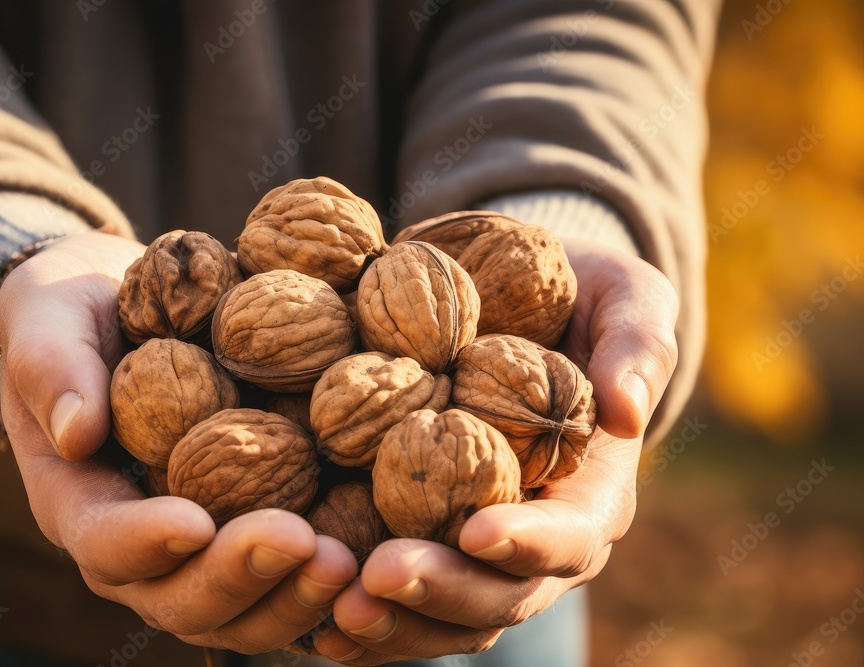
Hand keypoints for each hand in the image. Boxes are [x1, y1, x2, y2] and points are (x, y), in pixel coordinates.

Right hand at [0, 230, 356, 652]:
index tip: (195, 522)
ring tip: (348, 564)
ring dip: (294, 597)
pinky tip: (373, 564)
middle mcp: (140, 545)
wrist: (120, 314)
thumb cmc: (77, 316)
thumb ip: (53, 367)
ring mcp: (199, 551)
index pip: (105, 542)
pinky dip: (325, 589)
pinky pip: (284, 583)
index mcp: (80, 501)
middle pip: (181, 597)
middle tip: (302, 545)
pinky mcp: (249, 535)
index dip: (146, 542)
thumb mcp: (49, 320)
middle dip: (240, 578)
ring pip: (240, 611)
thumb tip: (77, 430)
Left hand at [303, 238, 679, 663]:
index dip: (530, 542)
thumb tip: (627, 410)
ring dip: (393, 623)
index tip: (477, 532)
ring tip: (335, 613)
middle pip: (499, 593)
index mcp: (590, 490)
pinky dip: (361, 616)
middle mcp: (535, 536)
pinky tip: (311, 618)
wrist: (518, 305)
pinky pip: (397, 597)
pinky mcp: (423, 537)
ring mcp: (475, 547)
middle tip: (378, 579)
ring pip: (445, 615)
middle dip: (442, 593)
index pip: (572, 536)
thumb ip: (636, 344)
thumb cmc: (579, 299)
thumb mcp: (624, 298)